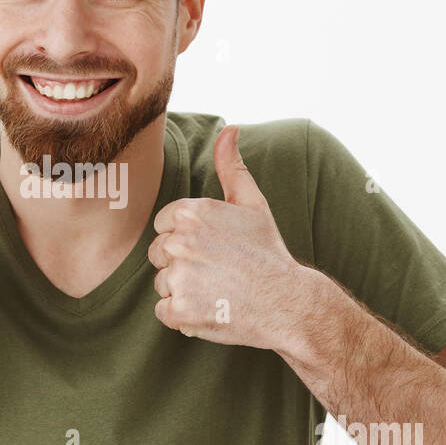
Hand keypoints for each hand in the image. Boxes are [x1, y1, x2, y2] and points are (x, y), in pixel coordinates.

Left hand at [147, 125, 304, 350]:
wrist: (287, 302)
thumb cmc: (267, 251)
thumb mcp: (252, 203)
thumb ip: (231, 166)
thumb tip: (229, 129)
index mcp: (190, 213)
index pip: (164, 226)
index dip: (187, 239)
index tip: (212, 248)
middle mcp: (178, 243)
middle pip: (158, 254)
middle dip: (181, 264)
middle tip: (217, 271)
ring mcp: (177, 278)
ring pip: (161, 283)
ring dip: (183, 291)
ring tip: (216, 290)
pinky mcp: (178, 311)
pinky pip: (164, 312)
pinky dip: (183, 315)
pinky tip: (211, 308)